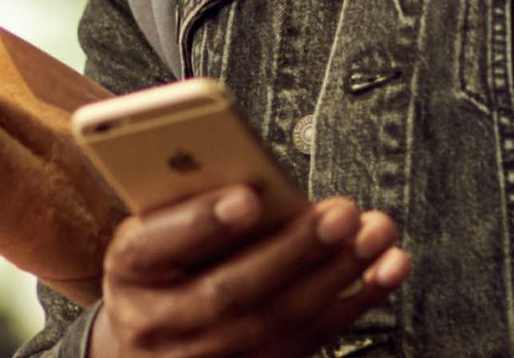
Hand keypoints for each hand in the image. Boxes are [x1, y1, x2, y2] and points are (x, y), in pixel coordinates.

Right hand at [90, 184, 409, 357]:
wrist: (145, 342)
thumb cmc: (158, 266)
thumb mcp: (154, 226)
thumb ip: (191, 198)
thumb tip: (260, 172)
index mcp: (128, 268)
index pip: (152, 245)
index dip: (201, 222)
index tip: (247, 197)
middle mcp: (157, 323)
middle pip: (229, 293)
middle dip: (293, 251)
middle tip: (341, 213)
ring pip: (277, 323)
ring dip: (336, 275)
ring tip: (375, 233)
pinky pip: (308, 341)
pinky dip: (354, 302)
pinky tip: (386, 268)